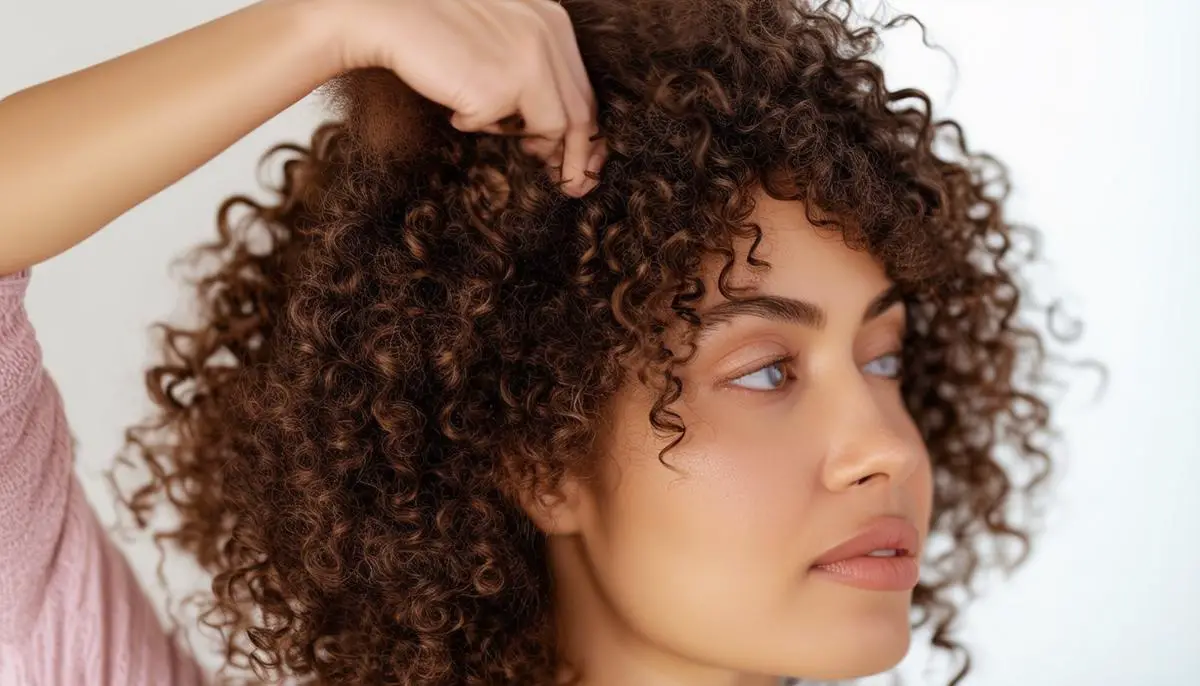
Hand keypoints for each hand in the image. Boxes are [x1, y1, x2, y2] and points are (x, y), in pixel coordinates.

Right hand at [321, 0, 604, 195]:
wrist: (388, 14)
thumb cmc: (436, 31)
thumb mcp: (500, 40)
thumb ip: (533, 70)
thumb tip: (553, 137)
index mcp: (553, 21)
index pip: (582, 88)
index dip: (585, 131)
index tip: (579, 161)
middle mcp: (550, 37)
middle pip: (580, 112)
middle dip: (578, 157)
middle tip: (570, 185)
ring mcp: (530, 61)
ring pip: (556, 127)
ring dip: (533, 145)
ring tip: (487, 125)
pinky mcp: (502, 86)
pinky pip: (500, 128)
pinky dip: (476, 125)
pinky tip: (452, 104)